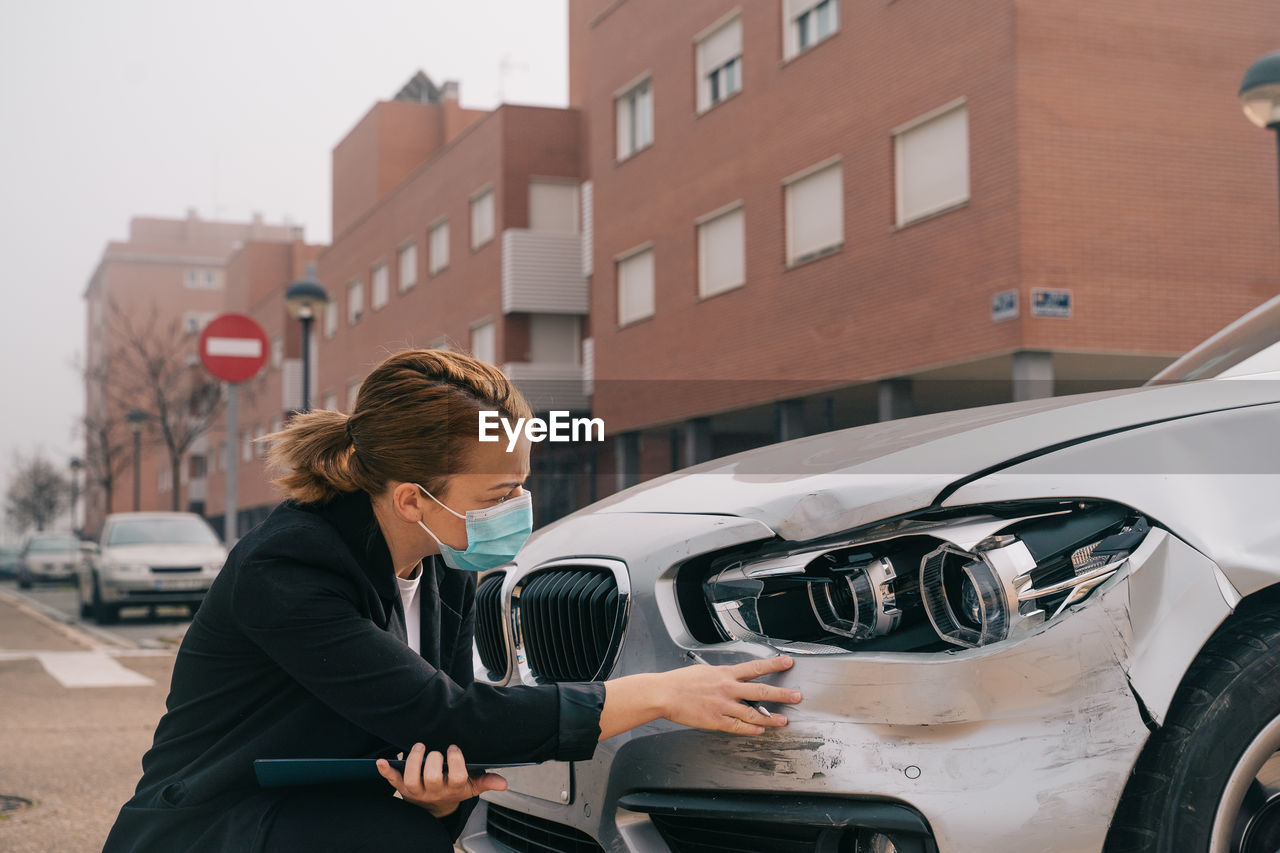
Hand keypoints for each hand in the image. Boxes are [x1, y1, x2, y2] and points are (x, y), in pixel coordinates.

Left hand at [376, 743, 506, 816]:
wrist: (434, 808)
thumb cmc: (454, 790)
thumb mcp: (471, 787)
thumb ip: (486, 782)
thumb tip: (504, 783)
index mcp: (453, 789)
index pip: (457, 777)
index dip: (455, 761)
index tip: (453, 748)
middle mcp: (434, 791)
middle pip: (432, 778)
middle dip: (433, 760)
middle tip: (436, 750)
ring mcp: (417, 791)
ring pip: (412, 779)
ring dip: (413, 761)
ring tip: (419, 746)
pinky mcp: (403, 788)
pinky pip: (393, 781)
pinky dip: (386, 771)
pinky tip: (380, 761)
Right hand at [660, 656, 801, 735]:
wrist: (664, 693)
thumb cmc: (681, 682)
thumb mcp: (705, 672)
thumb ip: (722, 677)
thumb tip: (735, 679)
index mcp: (725, 673)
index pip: (755, 667)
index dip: (774, 664)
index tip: (787, 662)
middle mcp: (727, 688)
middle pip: (760, 690)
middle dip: (781, 693)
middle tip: (796, 696)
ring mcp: (723, 705)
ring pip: (753, 712)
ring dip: (770, 717)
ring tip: (783, 720)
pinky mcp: (716, 720)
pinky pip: (739, 726)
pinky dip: (752, 729)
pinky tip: (761, 729)